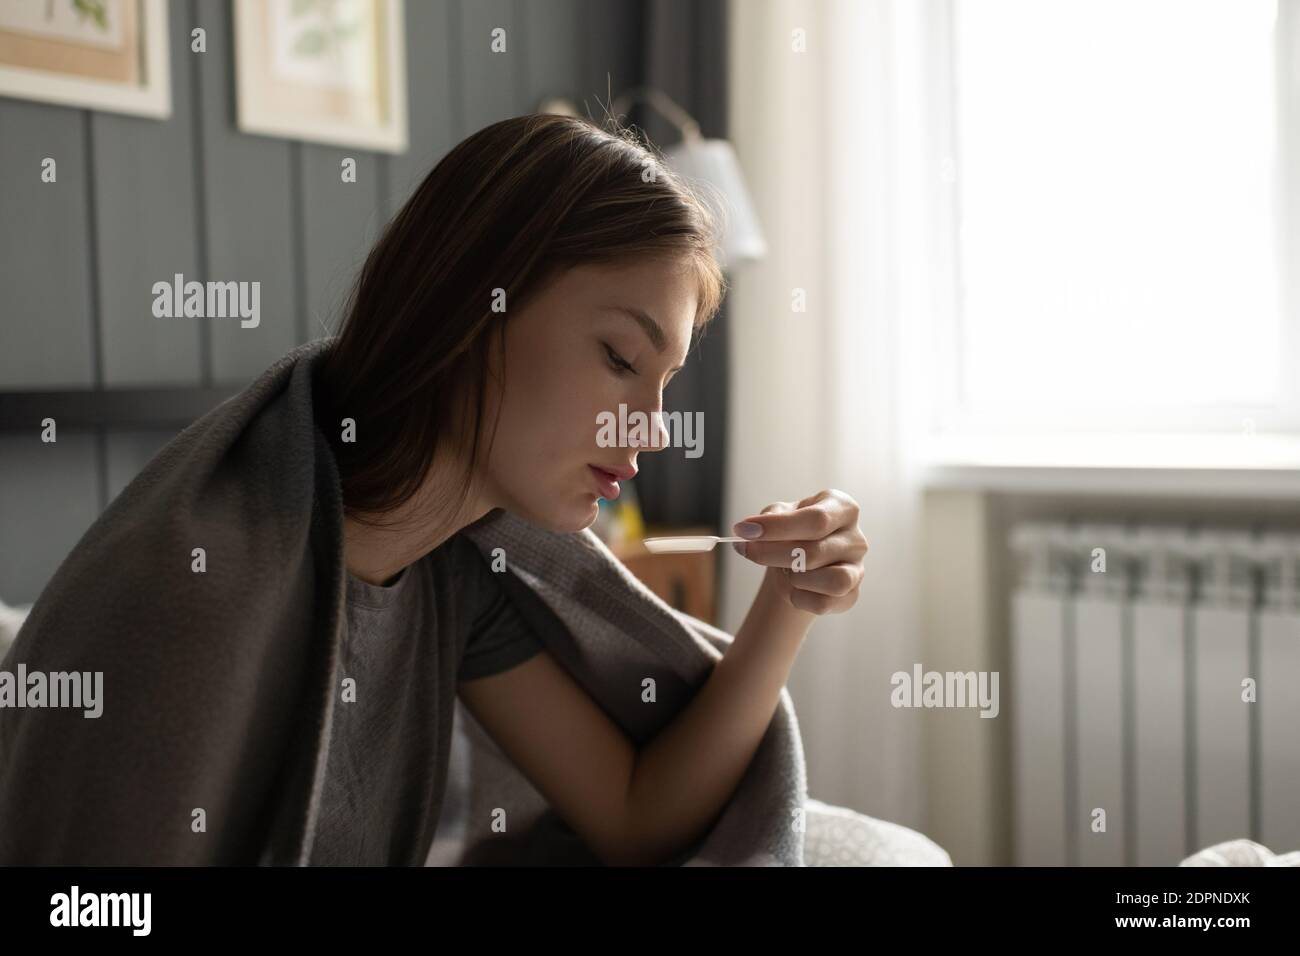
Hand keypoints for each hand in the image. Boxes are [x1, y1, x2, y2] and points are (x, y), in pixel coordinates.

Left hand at [731, 489, 867, 615]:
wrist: (798, 561)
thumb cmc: (792, 532)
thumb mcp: (780, 514)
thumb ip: (770, 517)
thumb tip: (749, 530)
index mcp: (842, 507)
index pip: (815, 519)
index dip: (777, 527)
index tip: (744, 530)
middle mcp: (856, 538)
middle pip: (815, 551)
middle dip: (773, 553)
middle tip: (747, 550)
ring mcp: (857, 568)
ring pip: (832, 581)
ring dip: (797, 578)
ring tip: (784, 571)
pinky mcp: (851, 595)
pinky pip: (825, 603)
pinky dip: (800, 599)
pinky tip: (792, 589)